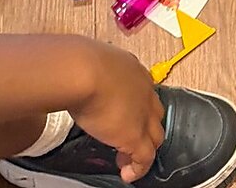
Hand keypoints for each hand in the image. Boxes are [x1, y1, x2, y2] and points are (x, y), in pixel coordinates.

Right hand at [69, 42, 164, 181]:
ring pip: (155, 136)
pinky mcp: (136, 135)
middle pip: (154, 114)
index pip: (142, 91)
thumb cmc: (80, 63)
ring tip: (125, 159)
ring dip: (143, 149)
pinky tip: (127, 173)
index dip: (135, 106)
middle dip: (144, 127)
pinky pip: (145, 157)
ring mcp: (143, 114)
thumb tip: (80, 77)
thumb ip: (94, 73)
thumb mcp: (91, 63)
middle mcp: (144, 90)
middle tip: (125, 137)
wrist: (84, 72)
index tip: (122, 115)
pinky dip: (138, 168)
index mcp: (133, 70)